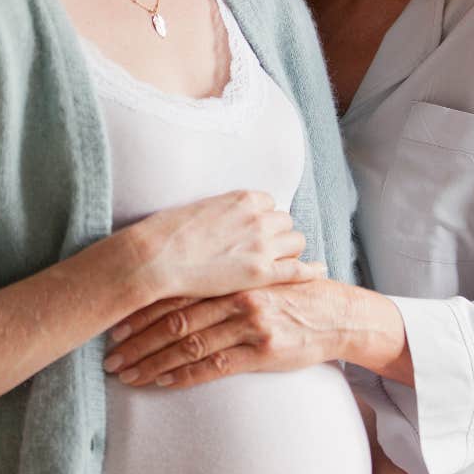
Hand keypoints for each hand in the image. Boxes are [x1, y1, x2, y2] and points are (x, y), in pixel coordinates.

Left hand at [103, 279, 348, 385]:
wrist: (335, 312)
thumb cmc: (288, 293)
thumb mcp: (253, 276)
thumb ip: (218, 280)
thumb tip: (173, 287)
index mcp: (228, 276)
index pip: (174, 292)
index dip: (141, 310)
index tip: (113, 325)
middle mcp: (234, 296)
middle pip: (174, 319)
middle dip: (137, 340)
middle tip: (109, 355)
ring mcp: (249, 324)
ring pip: (189, 345)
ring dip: (153, 362)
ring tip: (126, 374)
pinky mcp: (262, 352)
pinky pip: (214, 366)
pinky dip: (184, 376)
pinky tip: (162, 382)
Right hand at [128, 190, 324, 301]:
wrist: (155, 258)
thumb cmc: (169, 233)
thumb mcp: (201, 208)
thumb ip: (224, 210)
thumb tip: (229, 218)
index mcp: (243, 199)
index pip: (270, 204)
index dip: (264, 219)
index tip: (255, 231)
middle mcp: (258, 218)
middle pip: (286, 222)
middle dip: (278, 234)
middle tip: (265, 250)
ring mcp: (262, 246)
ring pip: (296, 242)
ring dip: (288, 251)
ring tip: (276, 264)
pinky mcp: (261, 273)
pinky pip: (298, 269)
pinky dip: (311, 270)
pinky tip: (318, 272)